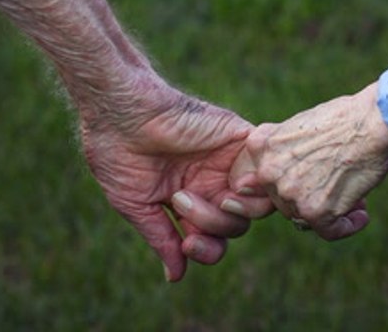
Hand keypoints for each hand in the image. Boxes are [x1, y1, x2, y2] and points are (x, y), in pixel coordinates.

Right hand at [79, 82, 271, 281]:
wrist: (121, 110)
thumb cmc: (119, 154)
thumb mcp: (137, 204)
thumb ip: (161, 238)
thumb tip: (175, 277)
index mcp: (187, 199)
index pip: (212, 238)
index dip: (205, 249)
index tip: (186, 242)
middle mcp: (210, 182)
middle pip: (235, 226)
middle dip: (213, 228)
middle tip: (181, 201)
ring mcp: (227, 162)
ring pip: (254, 206)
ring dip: (231, 212)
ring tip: (196, 193)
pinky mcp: (241, 139)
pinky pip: (268, 169)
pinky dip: (258, 185)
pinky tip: (235, 185)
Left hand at [227, 81, 387, 240]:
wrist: (374, 120)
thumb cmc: (340, 119)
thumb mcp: (293, 126)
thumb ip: (270, 153)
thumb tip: (244, 186)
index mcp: (259, 147)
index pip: (256, 181)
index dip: (283, 181)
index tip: (307, 176)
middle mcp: (269, 172)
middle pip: (282, 199)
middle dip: (307, 195)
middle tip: (336, 183)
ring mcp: (291, 193)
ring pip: (303, 216)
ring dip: (328, 211)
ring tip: (353, 194)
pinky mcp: (317, 212)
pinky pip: (329, 231)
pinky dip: (347, 226)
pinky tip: (360, 214)